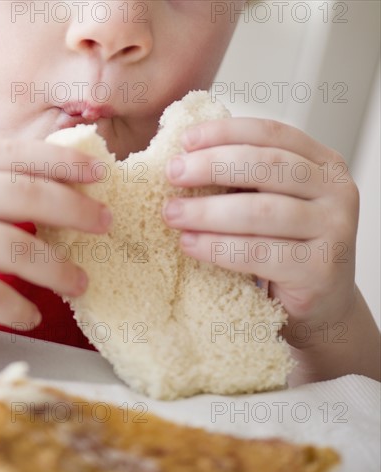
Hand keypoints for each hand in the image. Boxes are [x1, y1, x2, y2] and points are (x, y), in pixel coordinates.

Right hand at [0, 140, 110, 339]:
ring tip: (81, 284)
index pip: (15, 155)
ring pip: (17, 248)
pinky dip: (17, 308)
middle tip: (107, 224)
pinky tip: (30, 316)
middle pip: (26, 195)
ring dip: (57, 270)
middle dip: (75, 210)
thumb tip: (44, 196)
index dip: (62, 163)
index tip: (99, 175)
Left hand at [161, 117, 359, 351]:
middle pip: (267, 166)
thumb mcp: (272, 203)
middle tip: (172, 174)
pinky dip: (218, 247)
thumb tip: (184, 160)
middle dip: (213, 166)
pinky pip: (258, 253)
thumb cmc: (285, 247)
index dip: (225, 132)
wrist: (319, 301)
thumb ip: (244, 180)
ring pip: (261, 211)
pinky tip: (189, 244)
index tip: (185, 141)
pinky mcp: (319, 269)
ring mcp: (333, 230)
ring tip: (172, 213)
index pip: (272, 134)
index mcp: (323, 164)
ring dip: (208, 211)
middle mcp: (336, 191)